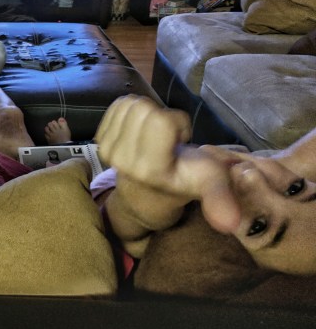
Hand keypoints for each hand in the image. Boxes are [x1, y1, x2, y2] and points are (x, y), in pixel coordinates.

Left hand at [95, 96, 239, 232]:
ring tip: (154, 136)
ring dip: (146, 115)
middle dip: (161, 117)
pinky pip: (118, 106)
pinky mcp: (99, 140)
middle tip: (166, 138)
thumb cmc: (185, 177)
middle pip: (143, 108)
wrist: (148, 190)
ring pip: (130, 105)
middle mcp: (124, 161)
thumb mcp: (209, 183)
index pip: (161, 120)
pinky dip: (131, 113)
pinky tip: (139, 131)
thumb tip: (230, 223)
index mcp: (151, 169)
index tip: (180, 143)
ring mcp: (108, 151)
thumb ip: (219, 198)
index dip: (178, 123)